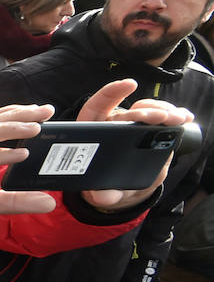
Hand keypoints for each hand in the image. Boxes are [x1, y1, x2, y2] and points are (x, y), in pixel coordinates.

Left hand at [78, 79, 193, 211]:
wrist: (122, 190)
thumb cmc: (107, 187)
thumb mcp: (104, 193)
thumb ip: (102, 195)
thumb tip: (100, 197)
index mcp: (93, 135)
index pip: (96, 107)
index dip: (110, 93)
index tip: (129, 84)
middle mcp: (111, 126)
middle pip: (127, 111)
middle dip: (146, 111)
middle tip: (162, 117)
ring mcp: (132, 127)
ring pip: (146, 111)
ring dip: (164, 111)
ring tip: (178, 118)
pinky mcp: (149, 132)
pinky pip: (160, 119)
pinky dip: (175, 117)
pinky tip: (186, 118)